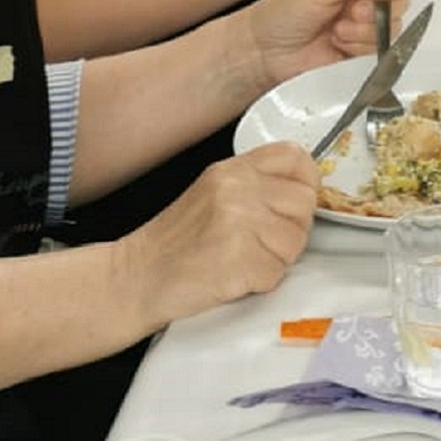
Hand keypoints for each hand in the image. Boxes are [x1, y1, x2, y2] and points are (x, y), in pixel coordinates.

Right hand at [122, 142, 319, 327]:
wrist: (135, 278)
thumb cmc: (173, 244)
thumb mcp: (212, 194)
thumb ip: (256, 186)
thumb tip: (303, 191)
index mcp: (233, 170)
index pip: (296, 157)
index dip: (305, 183)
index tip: (293, 204)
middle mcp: (237, 189)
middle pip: (305, 203)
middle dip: (291, 230)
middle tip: (258, 243)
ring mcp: (239, 222)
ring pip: (295, 242)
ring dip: (275, 260)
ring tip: (239, 260)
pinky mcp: (239, 259)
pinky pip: (276, 273)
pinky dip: (259, 283)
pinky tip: (231, 276)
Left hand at [241, 0, 412, 86]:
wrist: (264, 53)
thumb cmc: (282, 14)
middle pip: (400, 0)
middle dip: (377, 9)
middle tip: (352, 11)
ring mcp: (364, 26)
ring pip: (392, 27)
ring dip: (363, 31)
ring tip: (335, 30)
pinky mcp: (362, 51)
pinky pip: (381, 50)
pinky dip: (359, 47)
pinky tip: (337, 43)